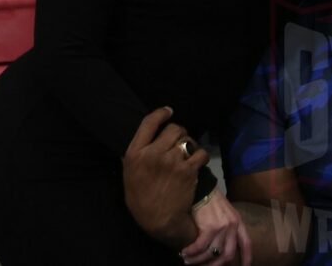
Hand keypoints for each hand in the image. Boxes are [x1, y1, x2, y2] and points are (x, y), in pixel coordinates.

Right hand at [123, 106, 206, 247]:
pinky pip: (201, 153)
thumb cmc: (141, 200)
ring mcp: (172, 161)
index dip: (161, 113)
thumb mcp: (129, 175)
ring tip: (188, 154)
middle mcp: (153, 154)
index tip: (168, 111)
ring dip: (190, 145)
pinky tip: (198, 162)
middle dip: (179, 133)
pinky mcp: (188, 169)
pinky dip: (201, 156)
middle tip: (179, 142)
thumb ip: (137, 156)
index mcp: (135, 154)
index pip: (148, 123)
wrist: (160, 220)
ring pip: (188, 140)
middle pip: (173, 129)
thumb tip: (145, 141)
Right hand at [179, 189, 251, 265]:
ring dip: (198, 260)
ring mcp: (223, 227)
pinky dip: (191, 252)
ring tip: (188, 260)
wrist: (202, 187)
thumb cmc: (211, 200)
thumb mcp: (225, 213)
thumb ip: (226, 228)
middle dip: (216, 265)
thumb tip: (218, 247)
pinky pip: (200, 246)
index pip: (246, 243)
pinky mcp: (210, 227)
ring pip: (212, 253)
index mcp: (238, 222)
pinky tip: (184, 252)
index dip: (246, 257)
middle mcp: (233, 225)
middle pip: (228, 254)